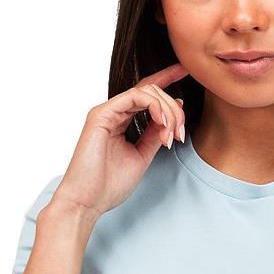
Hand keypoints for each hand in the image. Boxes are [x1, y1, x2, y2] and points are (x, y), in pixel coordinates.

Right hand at [50, 62, 188, 222]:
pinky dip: (155, 107)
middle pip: (151, 91)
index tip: (186, 71)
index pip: (146, 93)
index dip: (167, 78)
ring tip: (173, 133)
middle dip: (174, 110)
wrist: (87, 202)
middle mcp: (113, 112)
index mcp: (121, 120)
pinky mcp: (101, 115)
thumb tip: (174, 112)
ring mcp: (106, 111)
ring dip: (168, 110)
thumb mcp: (142, 155)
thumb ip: (155, 133)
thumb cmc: (109, 185)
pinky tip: (163, 123)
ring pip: (146, 91)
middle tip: (181, 134)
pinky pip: (135, 96)